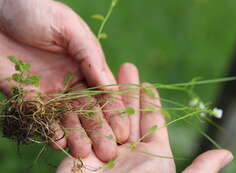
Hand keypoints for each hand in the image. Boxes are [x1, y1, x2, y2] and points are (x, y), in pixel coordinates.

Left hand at [0, 0, 128, 160]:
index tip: (123, 130)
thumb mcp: (71, 29)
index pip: (104, 93)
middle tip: (108, 151)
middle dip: (98, 131)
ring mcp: (48, 91)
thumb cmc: (39, 11)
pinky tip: (59, 143)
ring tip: (84, 153)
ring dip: (76, 136)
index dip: (113, 112)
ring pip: (66, 118)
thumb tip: (111, 86)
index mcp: (86, 66)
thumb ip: (91, 57)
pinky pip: (40, 117)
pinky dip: (49, 130)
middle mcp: (70, 82)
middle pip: (87, 110)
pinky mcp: (26, 96)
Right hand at [57, 63, 232, 172]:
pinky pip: (81, 126)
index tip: (148, 84)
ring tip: (106, 73)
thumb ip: (199, 170)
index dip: (150, 102)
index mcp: (151, 157)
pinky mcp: (79, 153)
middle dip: (127, 90)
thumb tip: (228, 154)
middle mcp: (126, 152)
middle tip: (128, 66)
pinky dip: (84, 109)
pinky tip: (85, 91)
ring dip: (105, 94)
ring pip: (105, 116)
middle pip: (127, 113)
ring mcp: (102, 152)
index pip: (152, 122)